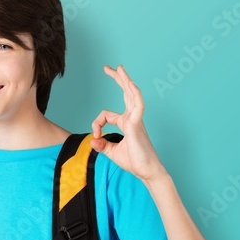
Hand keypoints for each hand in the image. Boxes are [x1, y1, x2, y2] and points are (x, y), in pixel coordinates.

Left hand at [90, 64, 167, 182]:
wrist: (147, 172)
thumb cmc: (133, 161)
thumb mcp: (111, 152)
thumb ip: (101, 145)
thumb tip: (92, 140)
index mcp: (126, 122)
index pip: (106, 114)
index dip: (96, 124)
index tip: (96, 137)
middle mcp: (132, 118)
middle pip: (125, 93)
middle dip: (117, 79)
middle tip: (108, 67)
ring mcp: (135, 120)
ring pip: (131, 94)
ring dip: (125, 80)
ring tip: (119, 68)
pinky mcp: (137, 124)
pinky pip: (137, 105)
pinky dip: (134, 94)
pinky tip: (130, 83)